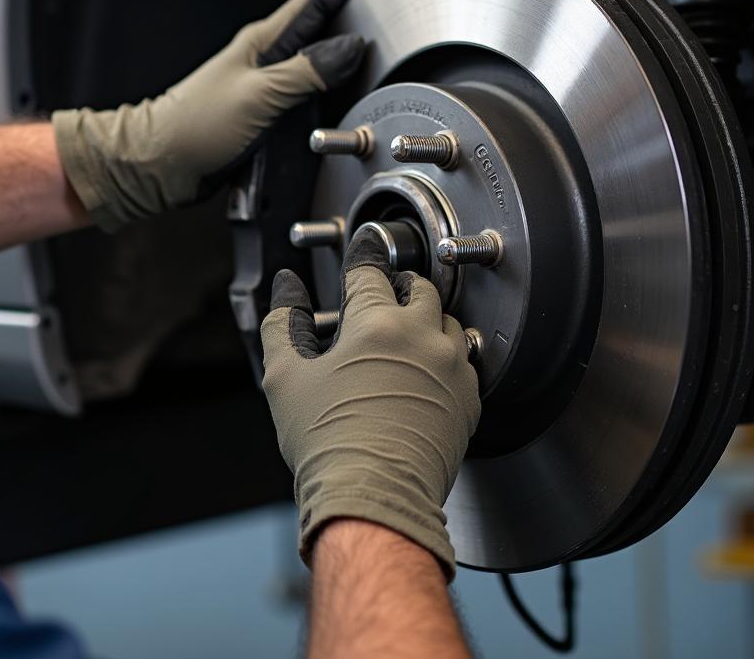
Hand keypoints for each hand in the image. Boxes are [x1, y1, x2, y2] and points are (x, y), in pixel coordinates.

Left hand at [52, 0, 364, 229]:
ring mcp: (264, 88)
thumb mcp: (260, 94)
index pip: (314, 1)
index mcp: (263, 43)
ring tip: (372, 68)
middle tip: (386, 29)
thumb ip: (308, 71)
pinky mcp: (262, 116)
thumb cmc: (194, 126)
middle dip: (353, 26)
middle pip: (319, 33)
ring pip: (313, 69)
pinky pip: (303, 100)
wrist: (158, 165)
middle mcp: (265, 61)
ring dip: (341, 67)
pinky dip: (325, 100)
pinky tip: (338, 108)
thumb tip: (351, 46)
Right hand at [260, 227, 480, 576]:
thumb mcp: (285, 377)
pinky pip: (465, 361)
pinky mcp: (468, 400)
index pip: (370, 270)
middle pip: (418, 287)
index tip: (361, 255)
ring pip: (447, 320)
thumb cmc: (328, 443)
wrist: (373, 499)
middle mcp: (422, 337)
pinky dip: (446, 356)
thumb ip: (284, 322)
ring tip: (402, 335)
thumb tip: (287, 290)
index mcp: (376, 324)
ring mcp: (451, 368)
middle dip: (398, 285)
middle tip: (381, 296)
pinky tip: (424, 372)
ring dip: (426, 318)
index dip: (361, 259)